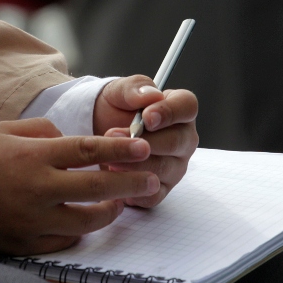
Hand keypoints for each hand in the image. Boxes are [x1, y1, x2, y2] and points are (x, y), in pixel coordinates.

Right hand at [0, 118, 159, 254]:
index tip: (142, 147)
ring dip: (110, 211)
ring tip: (120, 202)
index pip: (87, 151)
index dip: (119, 151)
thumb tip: (76, 142)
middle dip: (130, 183)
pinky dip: (79, 229)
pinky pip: (65, 240)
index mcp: (33, 157)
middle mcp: (37, 189)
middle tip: (150, 179)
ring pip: (88, 221)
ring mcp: (32, 220)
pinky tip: (86, 220)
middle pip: (97, 188)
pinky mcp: (26, 243)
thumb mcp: (6, 131)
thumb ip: (46, 132)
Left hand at [93, 75, 197, 207]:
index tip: (147, 117)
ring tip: (110, 158)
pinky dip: (133, 189)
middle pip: (177, 142)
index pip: (187, 107)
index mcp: (179, 110)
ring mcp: (175, 165)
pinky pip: (153, 194)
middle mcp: (183, 139)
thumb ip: (135, 88)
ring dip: (135, 164)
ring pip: (164, 169)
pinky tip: (115, 179)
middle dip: (145, 141)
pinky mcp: (161, 189)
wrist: (95, 130)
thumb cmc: (115, 109)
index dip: (170, 112)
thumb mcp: (119, 91)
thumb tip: (150, 95)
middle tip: (115, 136)